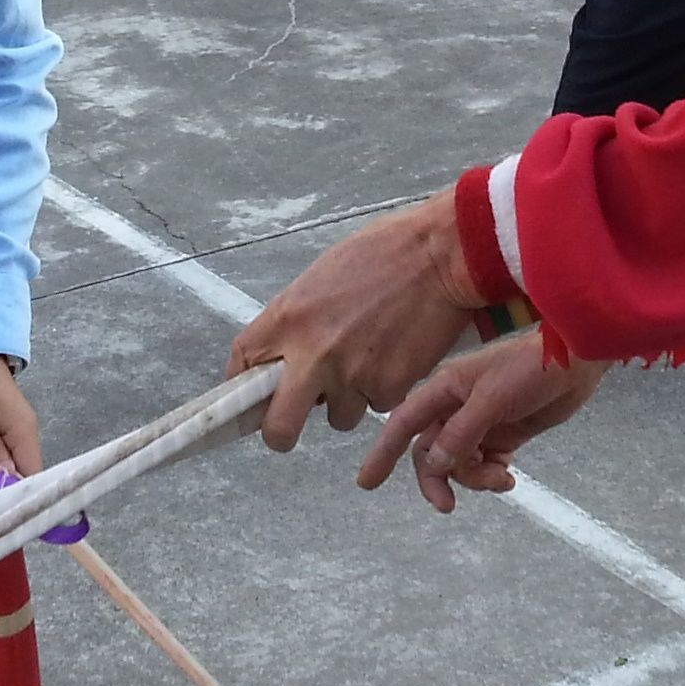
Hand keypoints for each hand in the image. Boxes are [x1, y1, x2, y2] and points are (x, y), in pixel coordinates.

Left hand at [228, 192, 484, 450]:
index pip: (242, 364)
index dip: (244, 386)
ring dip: (349, 400)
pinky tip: (398, 354)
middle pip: (278, 425)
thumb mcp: (324, 275)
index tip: (251, 394)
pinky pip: (378, 404)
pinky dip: (387, 388)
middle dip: (281, 433)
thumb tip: (289, 352)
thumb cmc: (387, 252)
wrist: (441, 252)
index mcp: (289, 316)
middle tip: (290, 426)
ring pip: (338, 417)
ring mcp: (351, 374)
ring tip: (371, 360)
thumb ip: (300, 318)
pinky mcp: (388, 387)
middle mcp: (312, 353)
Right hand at [360, 339, 612, 510]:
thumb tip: (434, 464)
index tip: (366, 483)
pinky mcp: (504, 434)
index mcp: (444, 389)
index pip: (403, 424)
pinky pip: (485, 464)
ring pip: (459, 463)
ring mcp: (480, 422)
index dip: (382, 453)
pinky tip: (509, 477)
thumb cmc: (531, 368)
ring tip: (502, 479)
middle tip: (448, 506)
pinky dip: (492, 475)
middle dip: (438, 480)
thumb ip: (461, 432)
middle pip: (431, 453)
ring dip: (475, 479)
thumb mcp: (492, 399)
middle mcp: (456, 407)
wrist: (577, 362)